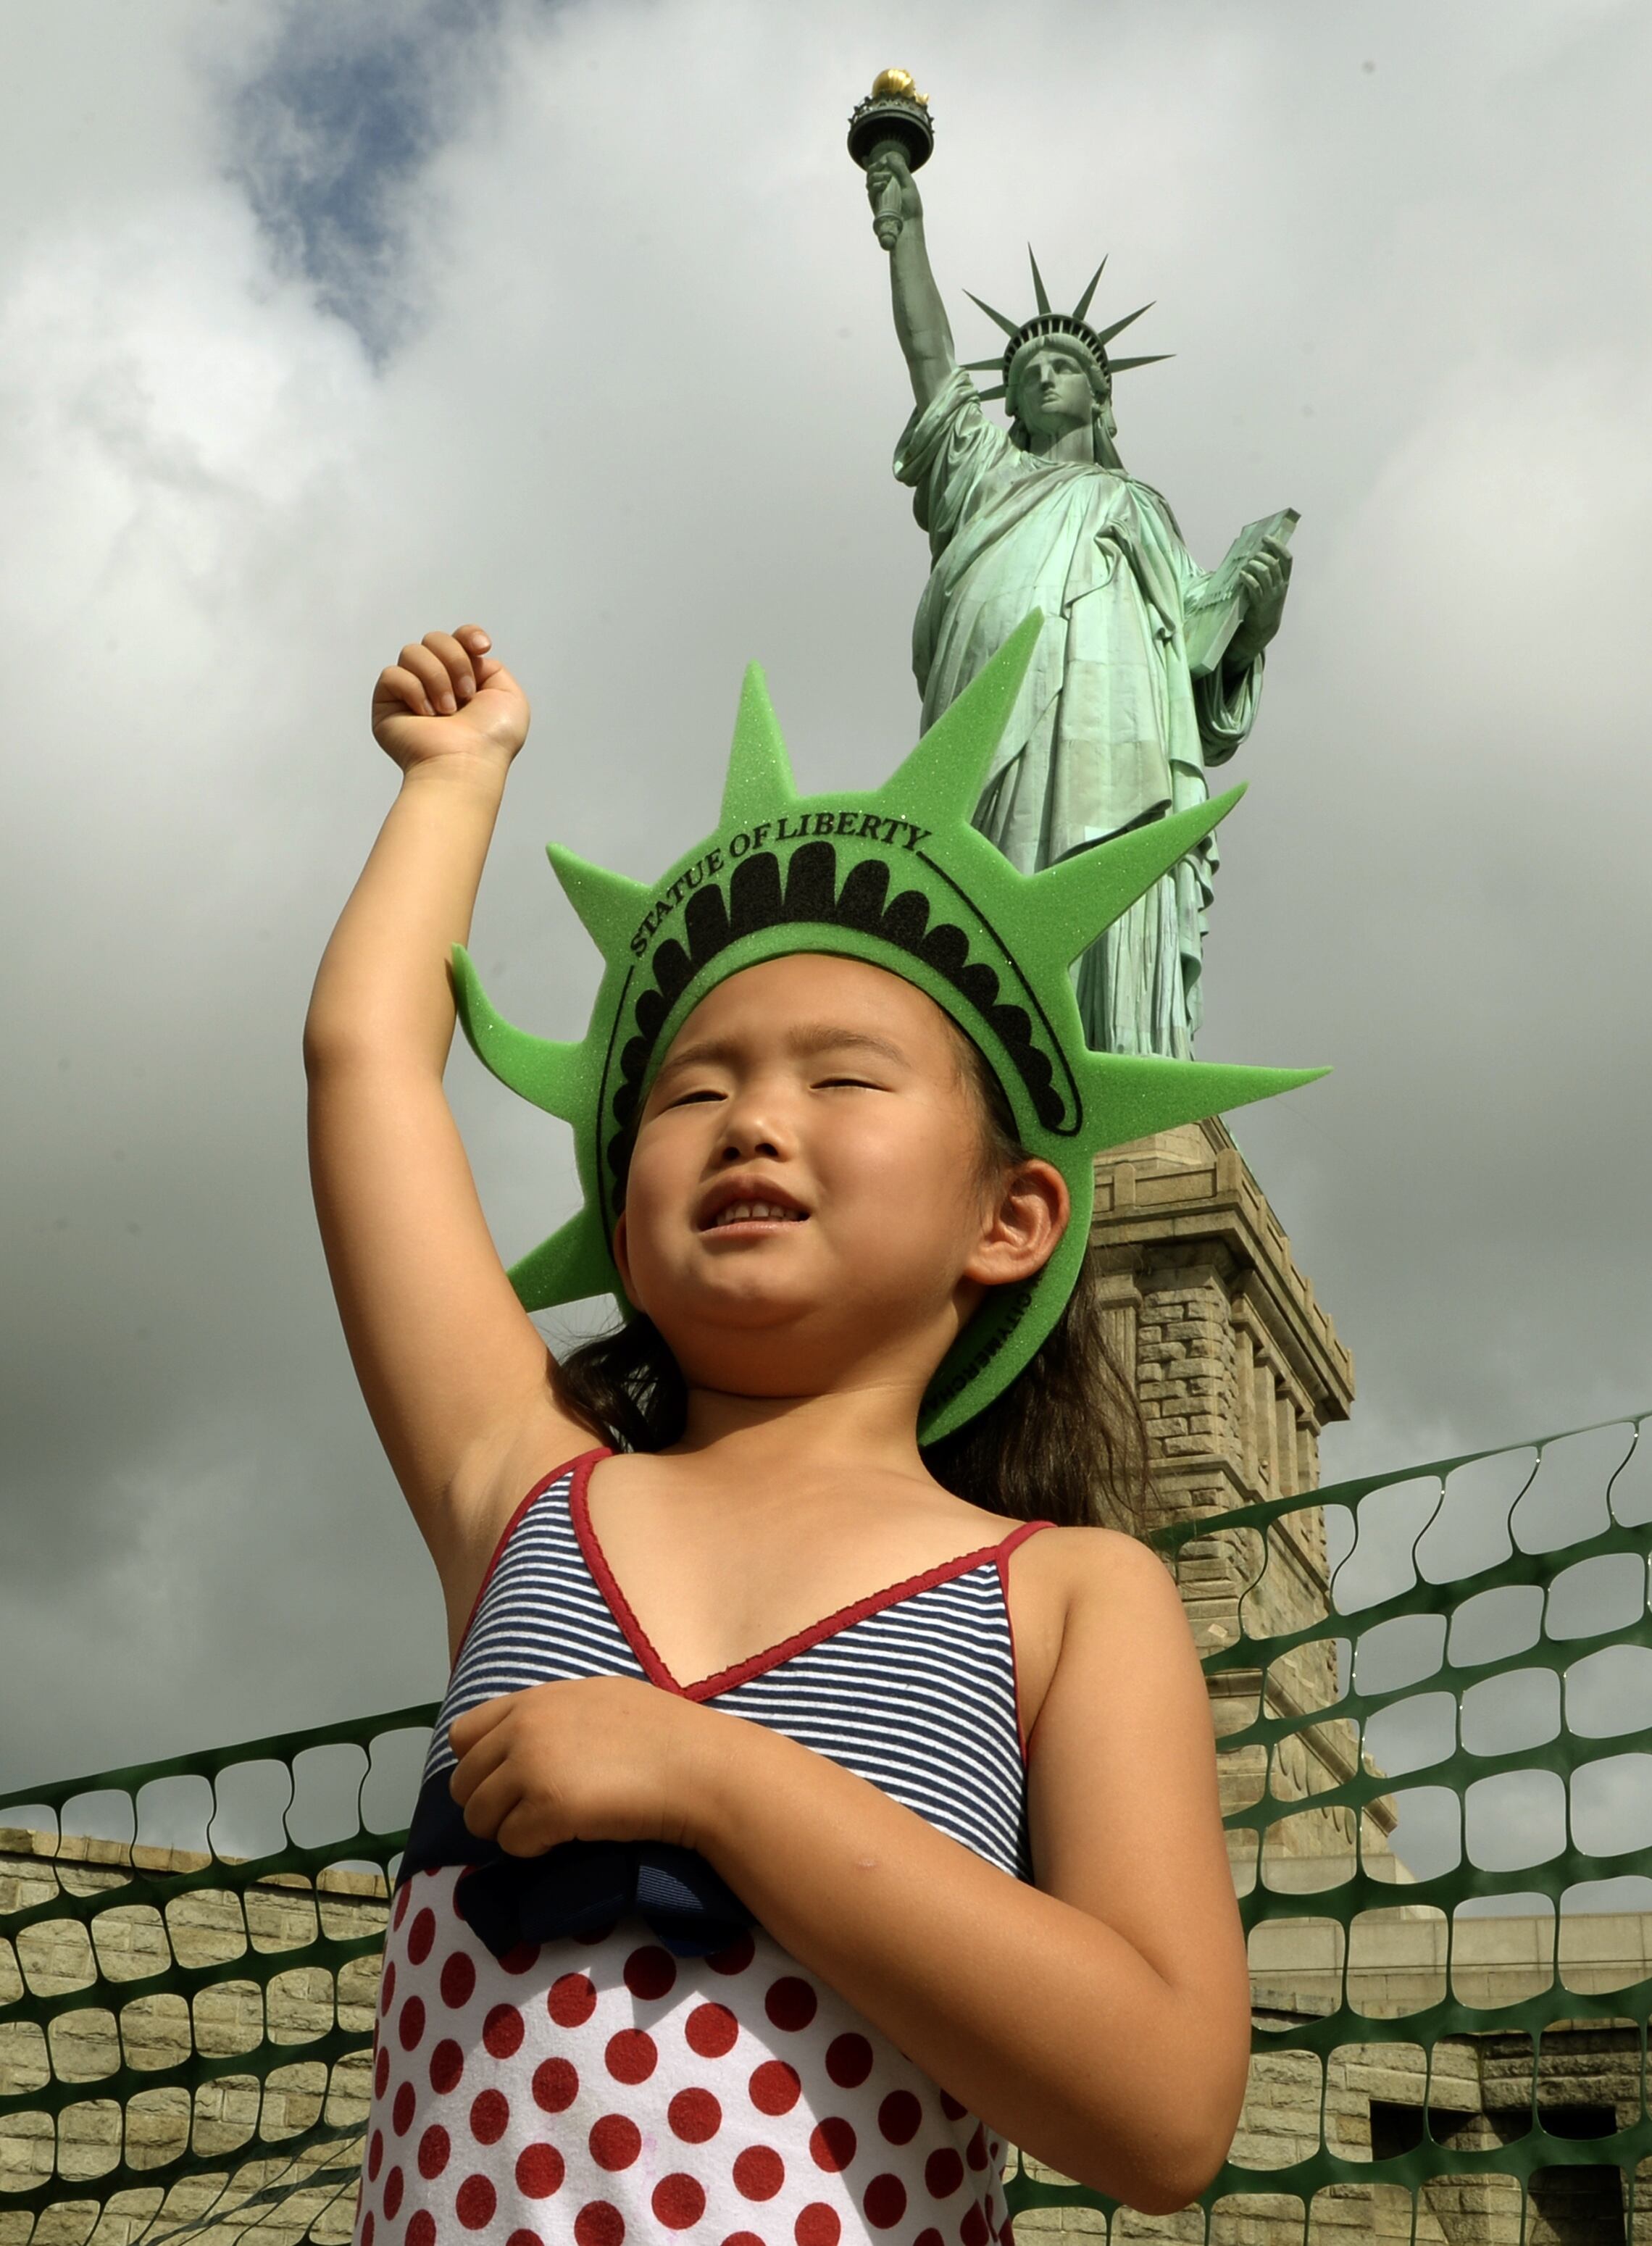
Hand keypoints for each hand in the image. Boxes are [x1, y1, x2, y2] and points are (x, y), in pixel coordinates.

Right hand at [371, 624, 529, 774]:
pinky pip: (393, 674)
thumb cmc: (491, 740)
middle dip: (455, 661)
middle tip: (466, 696)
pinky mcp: (387, 703)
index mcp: (464, 679)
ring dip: (437, 678)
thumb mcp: (509, 696)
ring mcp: (410, 692)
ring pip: (412, 652)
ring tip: (447, 711)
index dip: (467, 635)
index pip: (458, 638)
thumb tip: (466, 657)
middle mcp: (436, 683)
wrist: (468, 763)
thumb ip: (491, 668)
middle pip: (435, 639)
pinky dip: (413, 691)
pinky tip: (425, 715)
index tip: (481, 648)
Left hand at [448, 1678, 724, 1856]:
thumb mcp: (599, 1700)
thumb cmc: (662, 1733)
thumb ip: (552, 1716)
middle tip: (532, 1814)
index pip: (463, 1735)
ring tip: (552, 1826)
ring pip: (479, 1818)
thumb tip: (522, 1745)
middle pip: (462, 1782)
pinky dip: (534, 1849)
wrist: (700, 1768)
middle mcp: (523, 1728)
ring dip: (509, 1829)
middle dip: (491, 1804)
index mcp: (535, 1700)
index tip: (509, 1782)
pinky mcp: (546, 1808)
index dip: (479, 1765)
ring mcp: (531, 1767)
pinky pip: (511, 1844)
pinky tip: (569, 1837)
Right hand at [865, 148, 922, 238]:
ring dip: (876, 175)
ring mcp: (878, 196)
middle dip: (874, 166)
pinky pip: (870, 191)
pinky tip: (883, 185)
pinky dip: (875, 185)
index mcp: (892, 182)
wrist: (909, 225)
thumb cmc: (911, 207)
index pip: (880, 170)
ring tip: (887, 178)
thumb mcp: (909, 184)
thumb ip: (901, 170)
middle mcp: (884, 188)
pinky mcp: (875, 204)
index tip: (866, 157)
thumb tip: (888, 156)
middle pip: (872, 173)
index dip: (870, 164)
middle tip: (882, 164)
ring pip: (869, 180)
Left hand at [1225, 539, 1292, 667]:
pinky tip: (1241, 575)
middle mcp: (1280, 586)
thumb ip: (1268, 573)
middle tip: (1252, 555)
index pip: (1287, 559)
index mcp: (1285, 580)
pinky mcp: (1260, 602)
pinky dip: (1247, 578)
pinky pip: (1254, 586)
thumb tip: (1256, 553)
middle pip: (1274, 564)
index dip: (1278, 546)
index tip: (1266, 538)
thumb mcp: (1272, 587)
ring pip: (1265, 573)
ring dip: (1253, 565)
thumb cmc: (1264, 603)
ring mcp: (1271, 595)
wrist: (1264, 627)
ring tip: (1246, 565)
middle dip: (1262, 555)